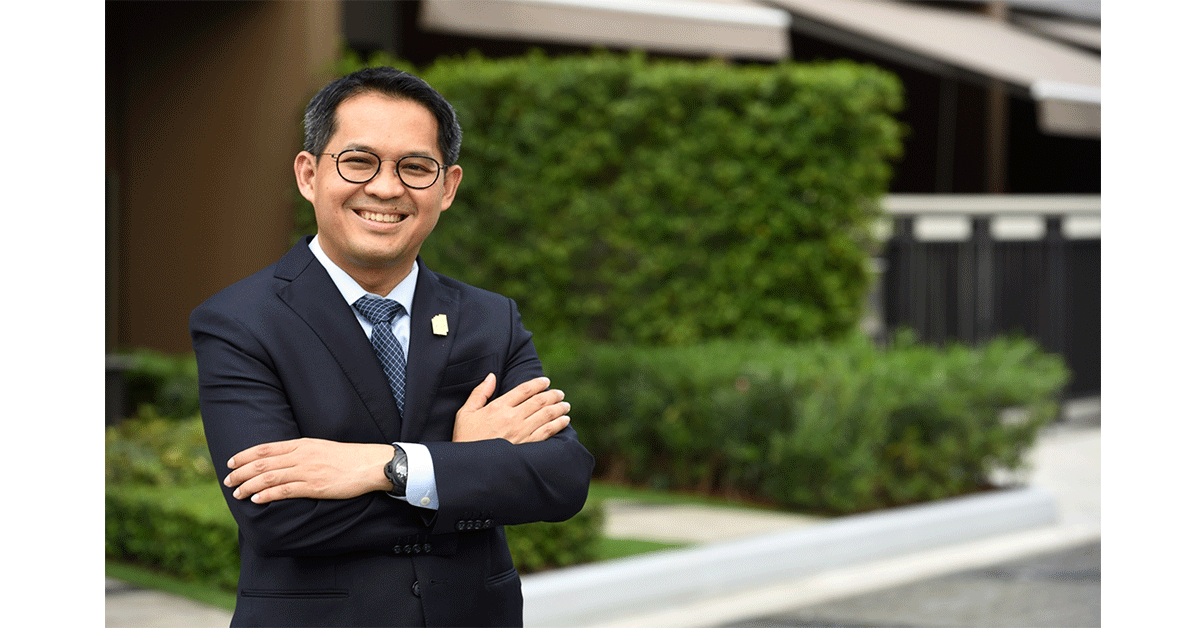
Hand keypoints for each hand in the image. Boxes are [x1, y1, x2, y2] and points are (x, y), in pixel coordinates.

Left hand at [223, 438, 393, 503]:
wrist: (371, 464)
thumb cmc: (348, 458)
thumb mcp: (321, 448)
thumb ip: (302, 453)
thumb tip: (283, 462)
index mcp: (302, 444)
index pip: (265, 448)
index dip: (245, 455)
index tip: (231, 462)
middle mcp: (301, 455)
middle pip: (262, 463)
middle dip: (241, 472)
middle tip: (227, 480)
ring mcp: (307, 471)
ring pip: (269, 477)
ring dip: (249, 485)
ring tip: (237, 492)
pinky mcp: (315, 486)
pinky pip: (284, 491)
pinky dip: (267, 495)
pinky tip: (256, 500)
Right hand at [453, 374, 570, 443]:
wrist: (469, 466)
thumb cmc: (464, 439)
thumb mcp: (465, 413)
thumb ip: (480, 393)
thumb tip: (491, 376)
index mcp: (498, 407)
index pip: (524, 390)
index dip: (537, 383)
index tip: (545, 381)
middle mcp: (513, 418)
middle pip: (539, 401)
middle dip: (552, 395)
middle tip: (559, 393)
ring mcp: (521, 433)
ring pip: (546, 415)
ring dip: (559, 408)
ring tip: (565, 405)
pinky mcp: (527, 447)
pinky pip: (548, 432)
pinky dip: (558, 424)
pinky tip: (564, 421)